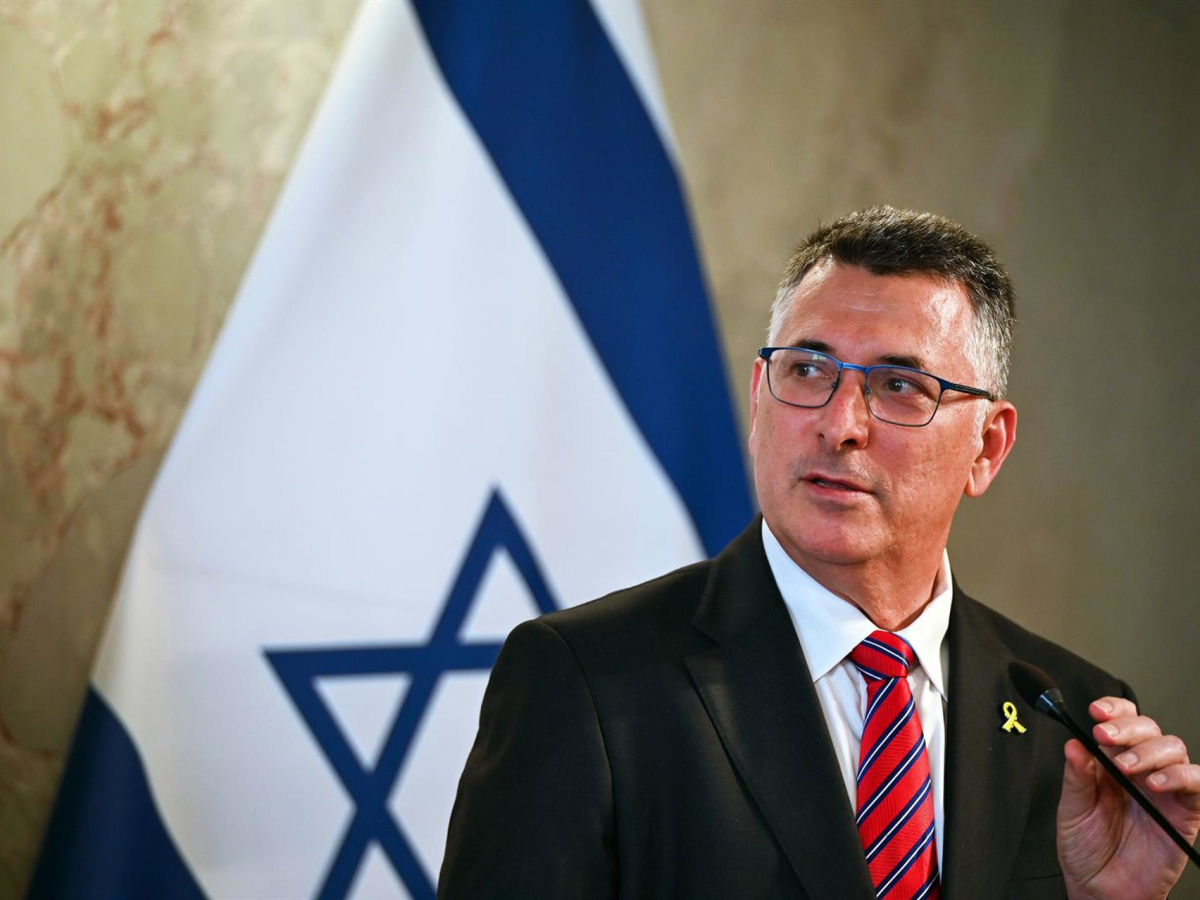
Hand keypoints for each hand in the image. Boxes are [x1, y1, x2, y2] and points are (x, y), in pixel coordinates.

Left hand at [1057, 697, 1199, 899]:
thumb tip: (1072, 743)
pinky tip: (1156, 784)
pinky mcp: (1185, 813)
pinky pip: (1197, 784)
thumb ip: (1076, 777)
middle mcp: (1140, 771)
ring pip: (1173, 749)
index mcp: (1110, 763)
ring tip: (1126, 768)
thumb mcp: (1071, 810)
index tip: (1096, 712)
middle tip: (1106, 737)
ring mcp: (1164, 790)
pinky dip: (1181, 777)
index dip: (1114, 710)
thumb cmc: (1086, 850)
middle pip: (1148, 729)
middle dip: (1128, 727)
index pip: (1121, 723)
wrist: (1102, 891)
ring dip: (1149, 751)